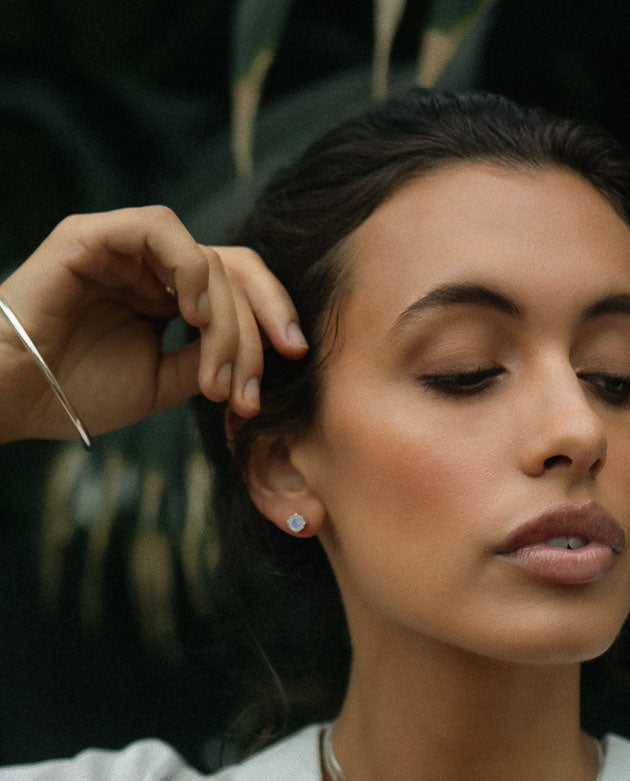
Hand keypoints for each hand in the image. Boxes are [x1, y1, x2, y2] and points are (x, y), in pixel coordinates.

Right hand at [0, 207, 304, 443]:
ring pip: (209, 259)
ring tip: (216, 372)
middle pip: (237, 269)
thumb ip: (211, 358)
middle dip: (268, 315)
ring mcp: (125, 248)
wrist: (14, 397)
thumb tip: (262, 352)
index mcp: (169, 297)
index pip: (240, 290)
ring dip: (227, 317)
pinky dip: (191, 269)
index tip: (297, 356)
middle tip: (284, 358)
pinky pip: (162, 231)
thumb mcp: (166, 381)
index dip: (274, 316)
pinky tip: (192, 314)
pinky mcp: (95, 235)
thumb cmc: (79, 391)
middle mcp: (153, 268)